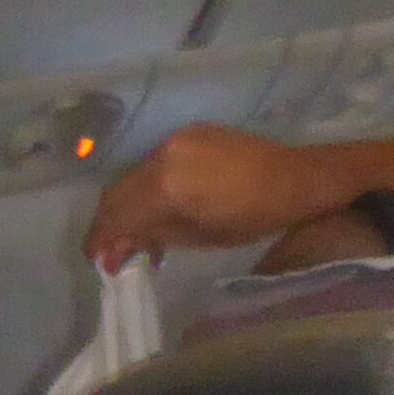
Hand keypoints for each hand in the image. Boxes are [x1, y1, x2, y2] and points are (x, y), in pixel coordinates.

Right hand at [86, 125, 336, 266]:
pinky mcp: (188, 134)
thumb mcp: (199, 237)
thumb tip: (116, 251)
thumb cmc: (254, 217)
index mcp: (167, 187)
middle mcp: (163, 157)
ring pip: (134, 177)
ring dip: (129, 206)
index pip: (116, 214)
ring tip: (141, 232)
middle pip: (117, 193)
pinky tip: (161, 205)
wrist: (296, 178)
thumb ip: (152, 238)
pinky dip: (149, 187)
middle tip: (114, 251)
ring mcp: (175, 141)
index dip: (100, 240)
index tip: (97, 260)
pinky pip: (154, 164)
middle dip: (110, 224)